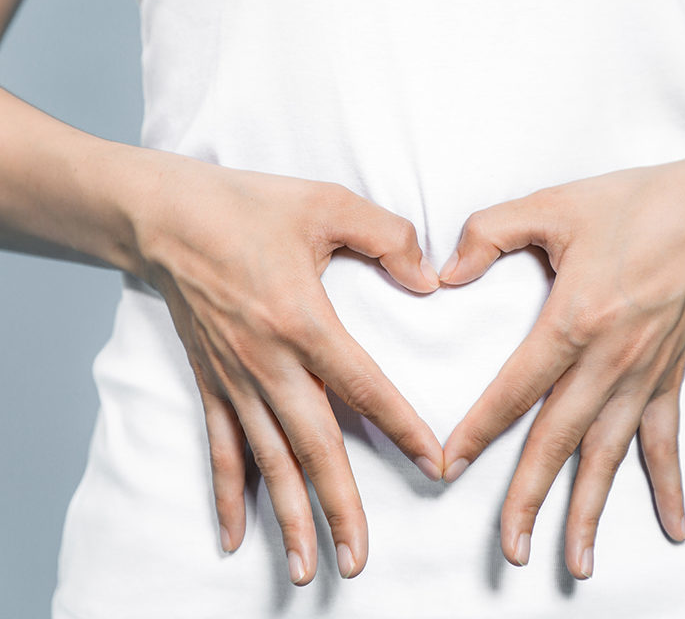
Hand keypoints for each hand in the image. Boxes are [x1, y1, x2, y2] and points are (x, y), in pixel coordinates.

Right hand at [128, 153, 444, 583]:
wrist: (163, 215)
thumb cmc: (246, 205)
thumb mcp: (327, 203)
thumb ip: (388, 237)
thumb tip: (429, 280)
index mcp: (303, 320)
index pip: (365, 388)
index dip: (404, 429)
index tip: (435, 466)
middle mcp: (268, 362)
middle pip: (313, 447)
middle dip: (340, 507)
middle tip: (358, 560)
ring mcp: (235, 379)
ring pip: (268, 461)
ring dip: (289, 518)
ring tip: (309, 568)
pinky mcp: (210, 382)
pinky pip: (221, 448)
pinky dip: (229, 494)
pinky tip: (235, 537)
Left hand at [439, 149, 684, 578]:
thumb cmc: (635, 204)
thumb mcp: (553, 204)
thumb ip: (489, 232)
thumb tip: (443, 272)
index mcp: (574, 319)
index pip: (514, 390)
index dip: (477, 431)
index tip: (447, 468)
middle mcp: (610, 360)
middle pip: (559, 440)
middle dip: (530, 497)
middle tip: (510, 549)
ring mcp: (644, 375)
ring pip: (609, 454)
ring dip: (591, 509)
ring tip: (577, 561)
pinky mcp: (670, 377)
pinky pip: (667, 440)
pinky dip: (668, 485)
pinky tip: (674, 528)